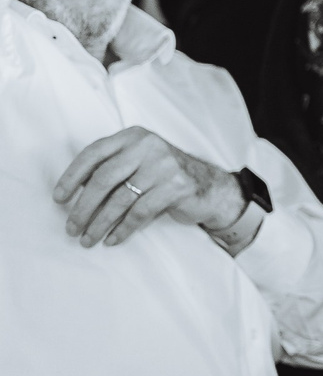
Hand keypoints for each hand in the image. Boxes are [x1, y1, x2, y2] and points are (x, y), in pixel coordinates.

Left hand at [54, 127, 255, 249]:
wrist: (210, 187)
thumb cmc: (164, 177)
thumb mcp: (139, 162)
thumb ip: (113, 167)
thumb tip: (73, 193)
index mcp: (134, 136)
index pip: (94, 153)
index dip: (72, 176)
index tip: (59, 199)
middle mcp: (149, 146)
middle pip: (104, 179)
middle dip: (83, 207)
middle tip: (71, 228)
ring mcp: (164, 165)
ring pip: (120, 199)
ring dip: (99, 224)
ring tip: (88, 239)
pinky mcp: (176, 186)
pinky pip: (140, 213)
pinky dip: (122, 229)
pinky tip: (113, 239)